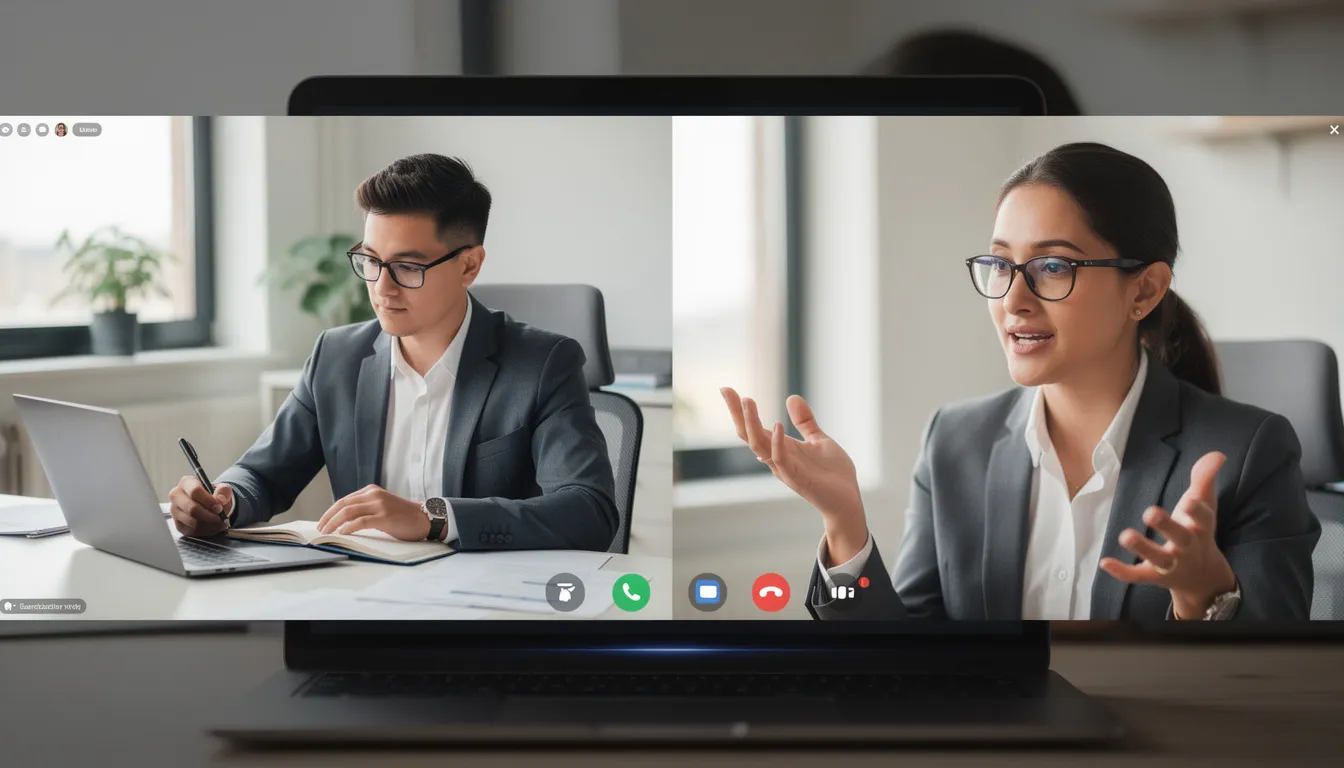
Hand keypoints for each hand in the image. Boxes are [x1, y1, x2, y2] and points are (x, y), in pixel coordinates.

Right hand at [169, 476, 233, 537]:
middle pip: (192, 508)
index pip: (195, 491)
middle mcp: (176, 496)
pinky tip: (212, 526)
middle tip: (221, 518)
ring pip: (192, 521)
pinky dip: (205, 531)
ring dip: (209, 524)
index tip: (219, 507)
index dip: (209, 501)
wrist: (209, 505)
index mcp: (186, 482)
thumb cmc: (214, 495)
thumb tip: (221, 499)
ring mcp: (175, 511)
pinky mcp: (178, 524)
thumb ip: (224, 491)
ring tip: (219, 522)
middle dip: (210, 515)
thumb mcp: (222, 489)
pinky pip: (192, 530)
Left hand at [316, 485, 430, 541]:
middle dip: (328, 517)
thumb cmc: (403, 517)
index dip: (330, 511)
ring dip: (333, 523)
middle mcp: (374, 495)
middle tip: (320, 529)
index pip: (344, 500)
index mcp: (371, 491)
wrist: (424, 519)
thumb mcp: (382, 506)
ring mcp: (379, 505)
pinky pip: (360, 521)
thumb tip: (342, 521)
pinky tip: (341, 533)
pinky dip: (347, 528)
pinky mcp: (384, 517)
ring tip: (327, 533)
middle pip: (343, 504)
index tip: (323, 522)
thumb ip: (365, 508)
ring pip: (348, 512)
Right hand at [721, 388, 867, 563]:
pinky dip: (776, 443)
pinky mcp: (796, 478)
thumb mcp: (818, 440)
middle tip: (726, 390)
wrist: (848, 500)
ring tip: (746, 401)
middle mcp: (776, 457)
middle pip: (748, 434)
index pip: (753, 427)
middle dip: (736, 412)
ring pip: (758, 445)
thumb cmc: (833, 474)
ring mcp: (784, 468)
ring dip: (751, 423)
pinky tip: (777, 425)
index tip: (727, 389)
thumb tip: (791, 397)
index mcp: (780, 447)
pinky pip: (780, 459)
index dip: (739, 409)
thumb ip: (804, 422)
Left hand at [1099, 451, 1236, 619]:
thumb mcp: (1204, 505)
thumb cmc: (1198, 531)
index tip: (1190, 498)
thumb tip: (1217, 455)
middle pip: (1180, 537)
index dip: (1197, 510)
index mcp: (1200, 527)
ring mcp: (1171, 563)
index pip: (1203, 518)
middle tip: (1150, 512)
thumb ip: (1205, 479)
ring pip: (1158, 558)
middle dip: (1167, 525)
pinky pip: (1137, 575)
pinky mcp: (1153, 576)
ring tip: (1125, 535)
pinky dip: (1122, 571)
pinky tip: (1104, 562)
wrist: (1202, 576)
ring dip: (1142, 548)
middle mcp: (1187, 547)